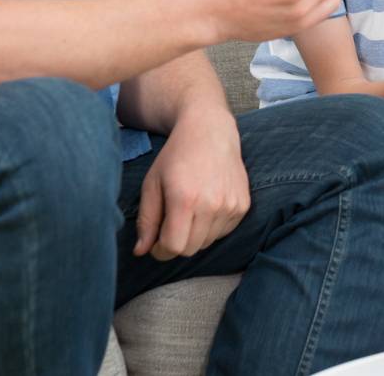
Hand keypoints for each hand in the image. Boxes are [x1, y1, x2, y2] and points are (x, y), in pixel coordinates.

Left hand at [134, 107, 249, 260]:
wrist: (210, 130)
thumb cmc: (176, 156)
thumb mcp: (152, 184)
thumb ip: (146, 220)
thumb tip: (140, 252)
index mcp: (185, 200)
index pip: (173, 247)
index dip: (160, 250)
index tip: (155, 241)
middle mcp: (212, 205)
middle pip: (190, 249)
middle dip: (176, 244)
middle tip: (169, 226)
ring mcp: (231, 205)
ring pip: (207, 242)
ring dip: (194, 235)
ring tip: (188, 211)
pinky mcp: (243, 205)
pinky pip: (223, 232)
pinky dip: (211, 227)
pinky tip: (205, 206)